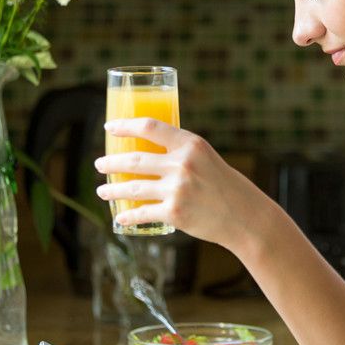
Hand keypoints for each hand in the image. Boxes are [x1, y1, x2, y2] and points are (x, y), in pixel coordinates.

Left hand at [95, 118, 273, 250]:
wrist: (245, 216)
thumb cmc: (224, 186)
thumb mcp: (206, 158)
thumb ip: (180, 154)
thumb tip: (147, 154)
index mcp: (190, 144)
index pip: (150, 127)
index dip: (125, 126)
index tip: (109, 128)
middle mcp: (182, 164)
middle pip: (134, 160)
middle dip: (110, 162)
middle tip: (99, 164)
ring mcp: (177, 189)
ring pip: (133, 188)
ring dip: (112, 190)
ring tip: (102, 191)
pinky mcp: (175, 213)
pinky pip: (143, 213)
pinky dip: (128, 217)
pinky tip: (120, 218)